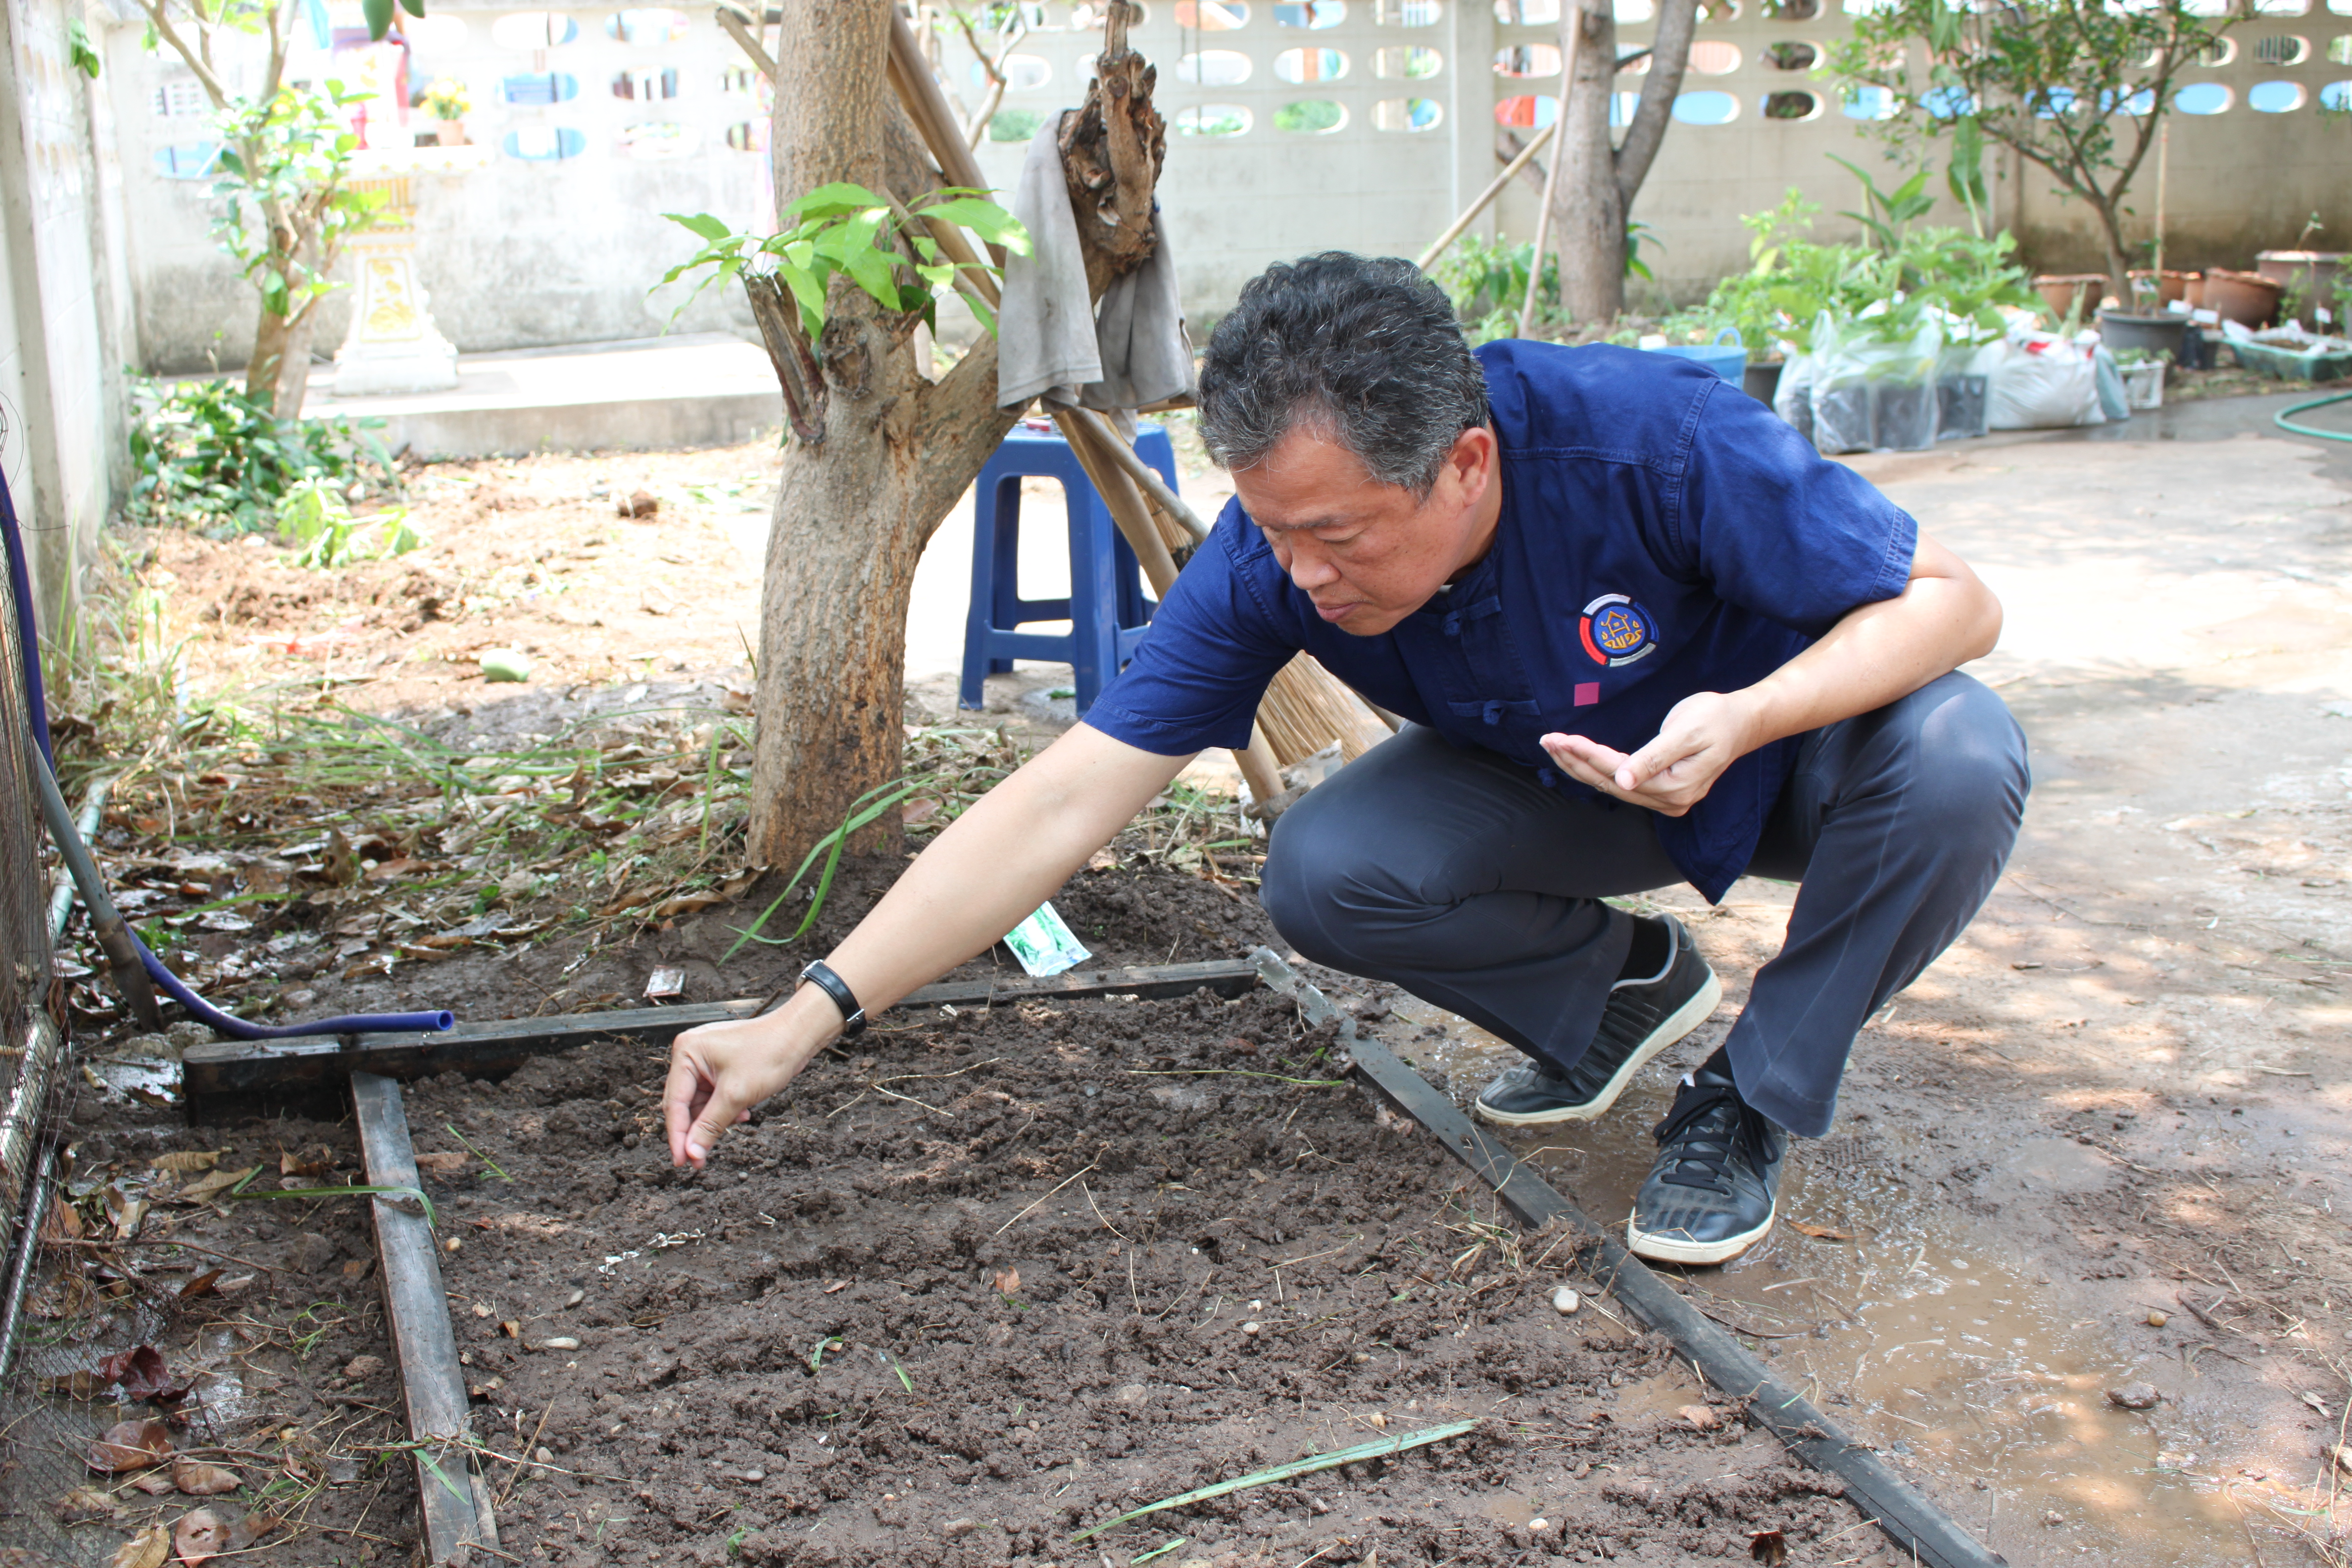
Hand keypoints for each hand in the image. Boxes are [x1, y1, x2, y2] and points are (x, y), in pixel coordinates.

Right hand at [663, 1013, 819, 1169]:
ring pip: (700, 1103)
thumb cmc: (769, 1052)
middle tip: (699, 1159)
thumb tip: (692, 1152)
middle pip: (684, 1104)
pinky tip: (743, 1112)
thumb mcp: (736, 1095)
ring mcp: (705, 1060)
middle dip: (696, 1131)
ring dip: (716, 1119)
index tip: (682, 1161)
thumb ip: (710, 1126)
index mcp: (686, 1052)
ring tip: (738, 1119)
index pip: (674, 1103)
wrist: (797, 1036)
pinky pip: (713, 1096)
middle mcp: (691, 1054)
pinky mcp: (719, 1067)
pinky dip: (725, 1109)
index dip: (677, 1136)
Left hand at [1542, 690, 1759, 817]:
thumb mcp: (1686, 732)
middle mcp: (1669, 800)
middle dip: (1575, 762)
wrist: (1743, 722)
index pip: (1618, 773)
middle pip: (1609, 784)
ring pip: (1611, 786)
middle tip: (1547, 740)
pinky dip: (1596, 769)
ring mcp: (1666, 798)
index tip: (1561, 738)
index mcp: (1674, 787)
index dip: (1587, 756)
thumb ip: (1654, 757)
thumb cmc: (1717, 719)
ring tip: (1554, 747)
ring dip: (1580, 767)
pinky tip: (1577, 759)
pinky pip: (1621, 784)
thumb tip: (1623, 781)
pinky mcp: (1662, 789)